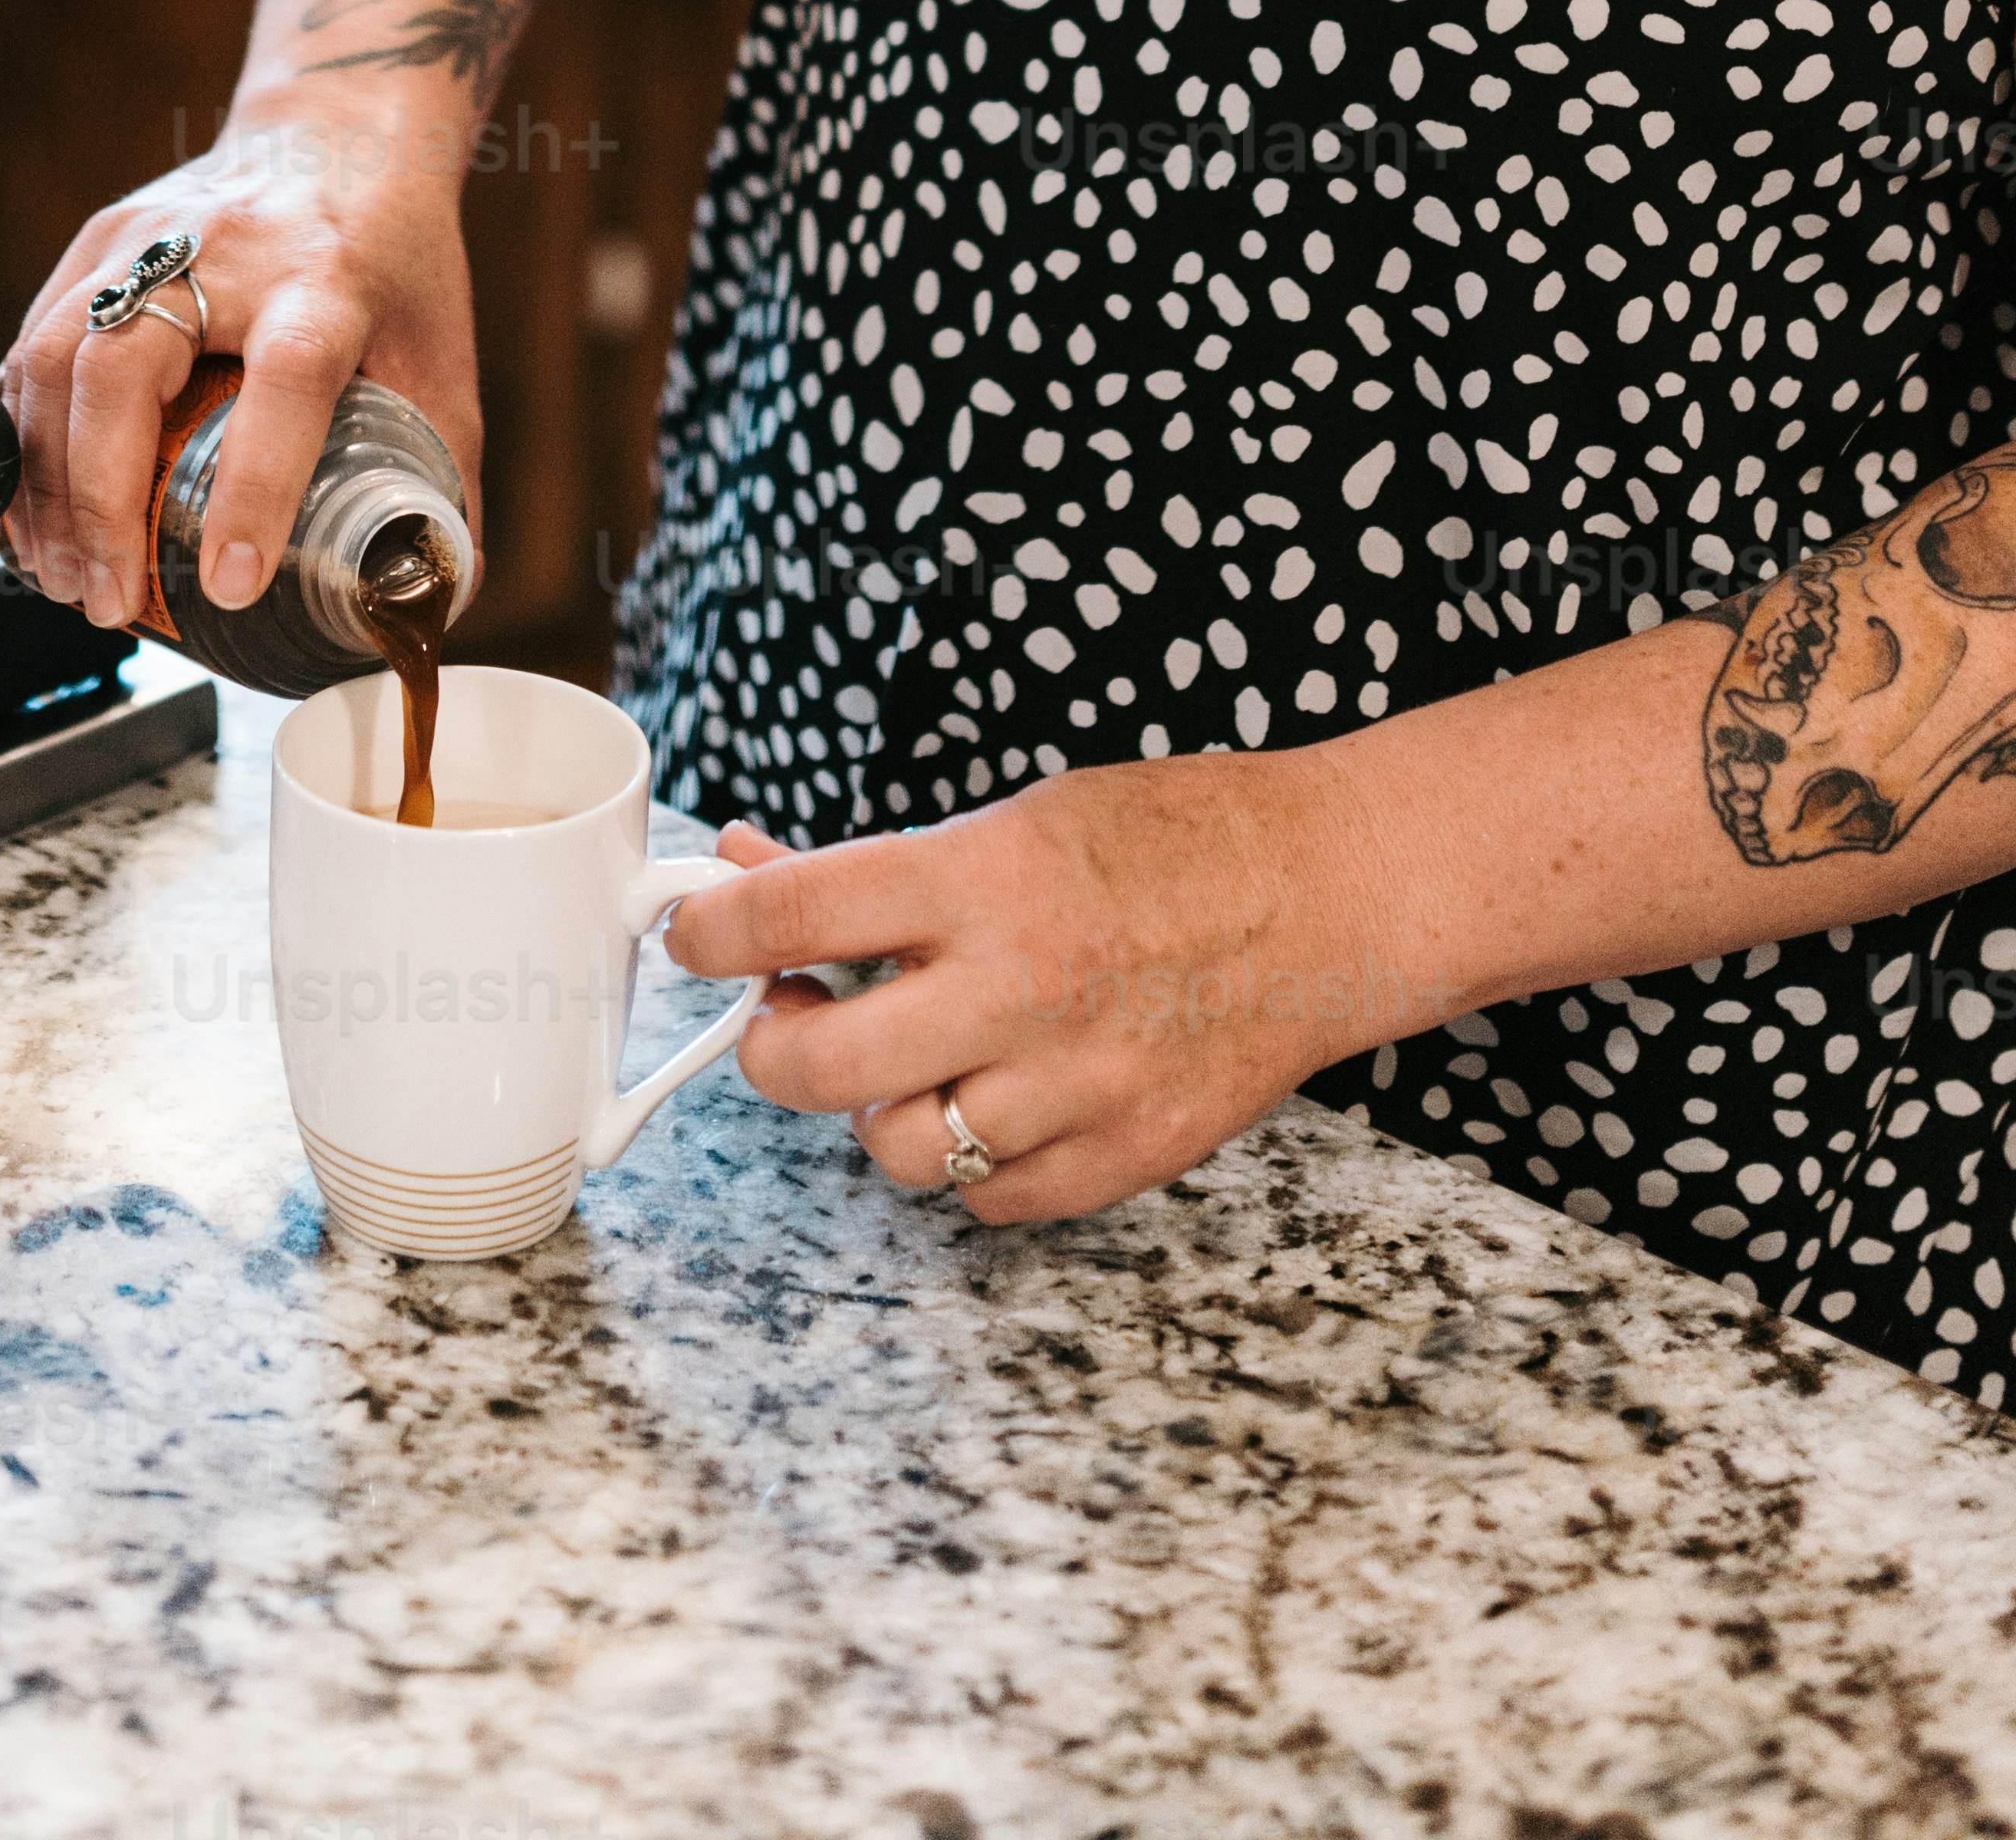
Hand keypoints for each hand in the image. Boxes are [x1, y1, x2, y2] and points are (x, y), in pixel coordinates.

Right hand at [0, 89, 482, 632]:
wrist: (338, 131)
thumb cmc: (391, 255)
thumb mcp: (441, 358)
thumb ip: (440, 478)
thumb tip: (429, 606)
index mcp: (325, 282)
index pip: (285, 382)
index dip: (253, 490)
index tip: (228, 585)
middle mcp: (224, 250)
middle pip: (127, 366)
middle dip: (100, 502)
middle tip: (107, 598)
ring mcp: (144, 237)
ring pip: (56, 358)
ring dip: (46, 485)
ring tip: (65, 577)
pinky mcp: (96, 241)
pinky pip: (30, 348)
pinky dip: (22, 442)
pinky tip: (35, 513)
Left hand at [662, 756, 1390, 1222]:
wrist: (1326, 899)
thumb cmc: (1174, 839)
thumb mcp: (1019, 815)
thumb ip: (889, 870)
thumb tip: (758, 873)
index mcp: (991, 883)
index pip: (799, 913)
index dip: (714, 928)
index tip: (689, 933)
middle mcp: (1022, 993)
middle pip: (818, 1068)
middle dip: (769, 1047)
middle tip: (778, 1018)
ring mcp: (1074, 1089)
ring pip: (901, 1152)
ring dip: (878, 1109)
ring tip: (904, 1061)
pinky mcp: (1120, 1158)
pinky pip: (990, 1200)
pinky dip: (972, 1161)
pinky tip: (993, 1098)